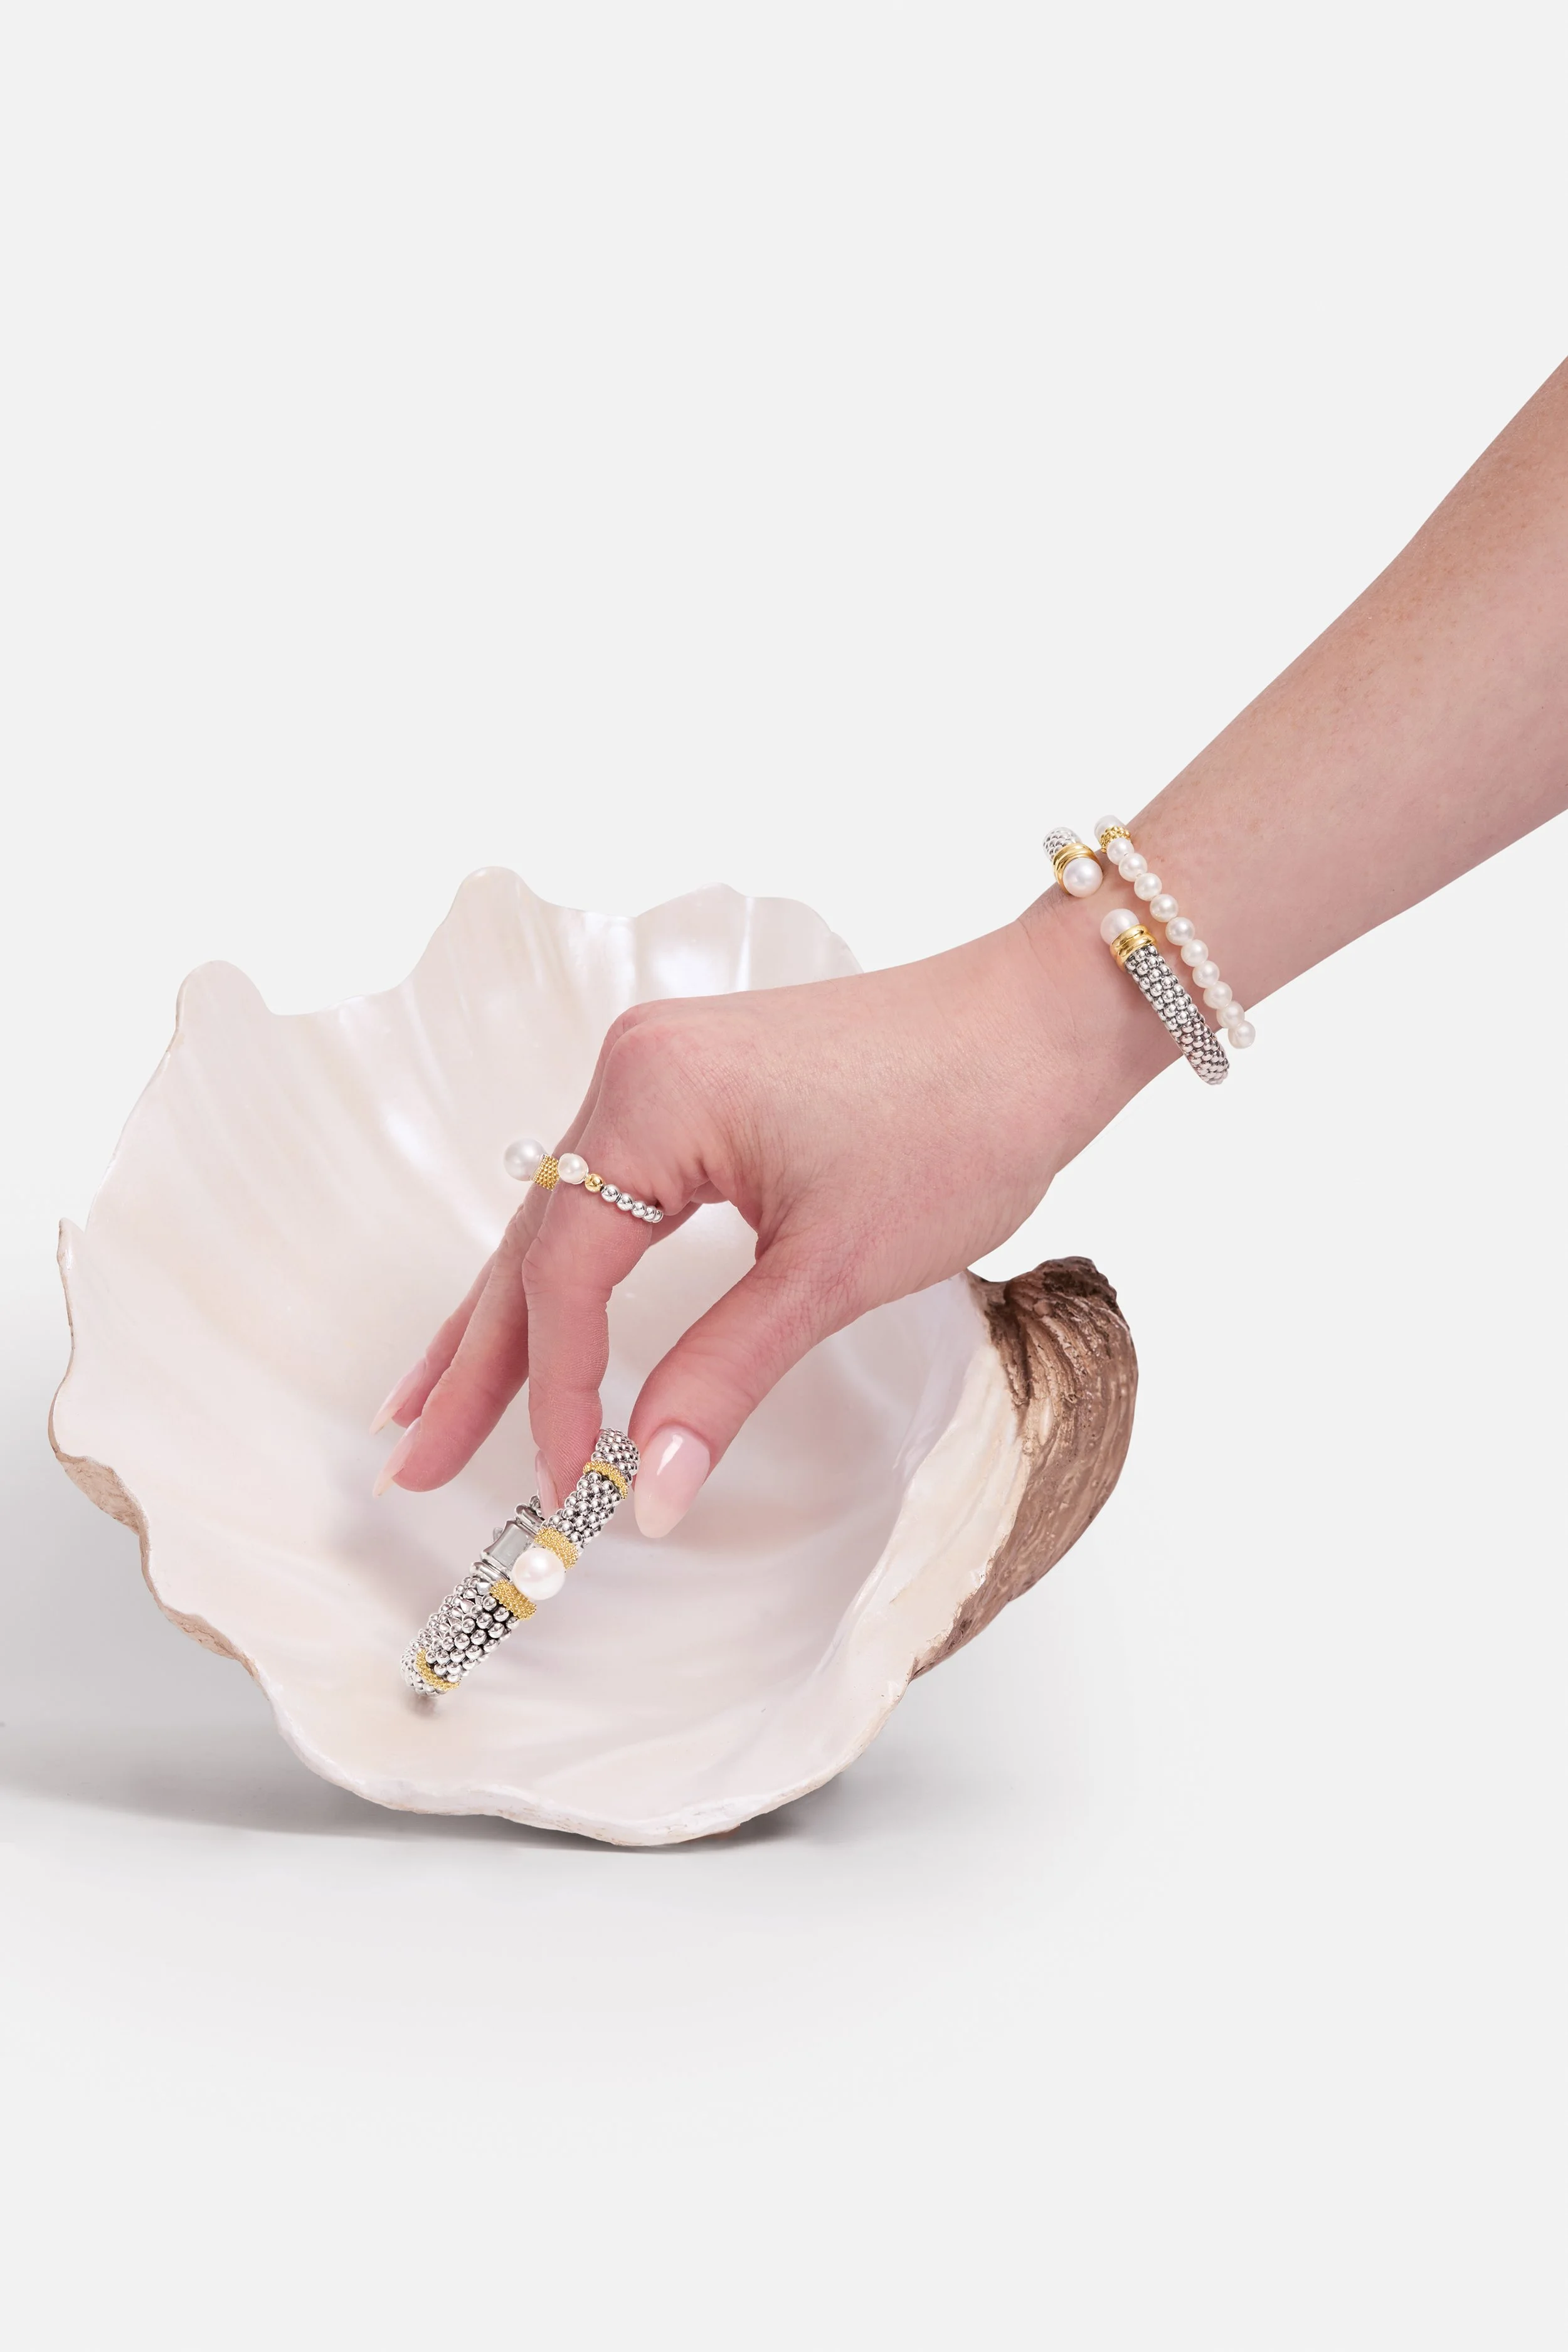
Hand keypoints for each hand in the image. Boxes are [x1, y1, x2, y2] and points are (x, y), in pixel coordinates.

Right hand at [370, 896, 1162, 1532]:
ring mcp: (661, 1069)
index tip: (569, 1491)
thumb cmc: (958, 1119)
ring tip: (433, 1401)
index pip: (565, 1278)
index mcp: (647, 1100)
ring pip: (562, 1219)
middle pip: (532, 1244)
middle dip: (477, 1362)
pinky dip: (571, 1263)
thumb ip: (723, 1376)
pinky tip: (536, 1309)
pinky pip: (607, 1190)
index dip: (559, 1396)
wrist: (1043, 1024)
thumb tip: (652, 1492)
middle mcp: (632, 1070)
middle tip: (413, 1461)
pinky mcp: (698, 1084)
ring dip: (509, 1317)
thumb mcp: (831, 1271)